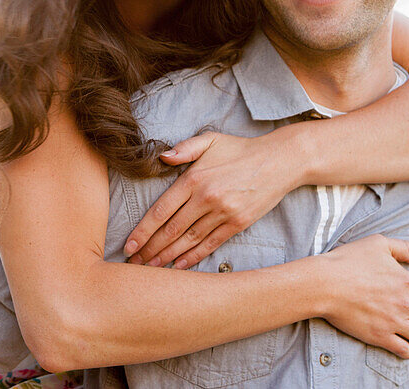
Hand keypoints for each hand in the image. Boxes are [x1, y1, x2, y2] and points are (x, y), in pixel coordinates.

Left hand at [124, 130, 288, 268]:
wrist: (279, 161)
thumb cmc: (240, 150)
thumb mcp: (210, 140)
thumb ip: (184, 148)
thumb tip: (162, 157)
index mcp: (194, 179)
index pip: (161, 210)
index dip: (143, 230)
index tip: (129, 244)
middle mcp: (206, 198)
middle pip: (171, 230)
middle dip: (150, 249)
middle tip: (133, 262)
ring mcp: (223, 213)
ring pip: (188, 241)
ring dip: (167, 257)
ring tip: (150, 268)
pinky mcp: (237, 224)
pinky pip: (210, 244)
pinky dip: (193, 257)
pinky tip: (179, 266)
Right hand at [317, 235, 408, 358]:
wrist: (323, 283)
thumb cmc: (348, 260)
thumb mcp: (378, 244)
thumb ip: (407, 248)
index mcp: (407, 282)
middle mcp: (404, 304)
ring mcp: (392, 322)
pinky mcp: (379, 336)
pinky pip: (405, 351)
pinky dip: (408, 351)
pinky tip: (404, 345)